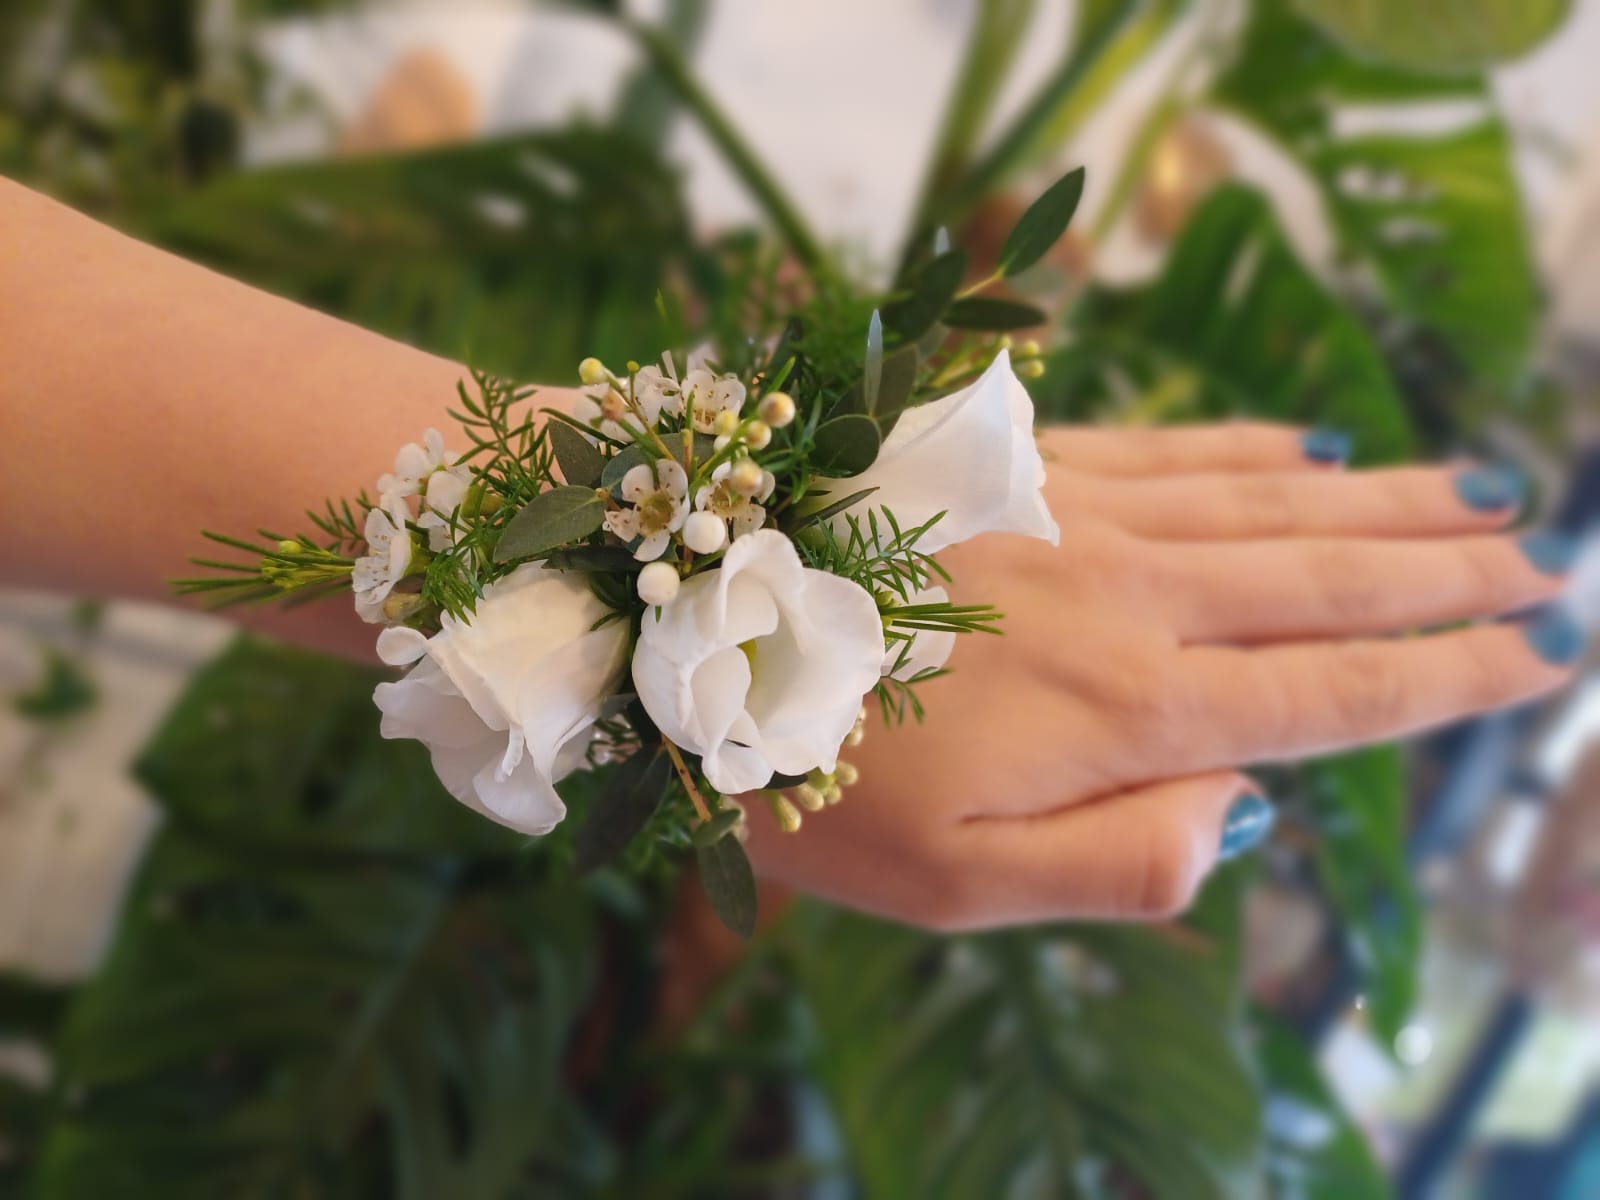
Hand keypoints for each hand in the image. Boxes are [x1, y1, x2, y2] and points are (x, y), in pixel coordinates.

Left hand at [743, 424, 1581, 929]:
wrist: (669, 602)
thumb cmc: (798, 765)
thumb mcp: (950, 885)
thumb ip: (1115, 862)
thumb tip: (1240, 816)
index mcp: (1126, 712)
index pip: (1328, 697)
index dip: (1443, 678)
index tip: (1535, 656)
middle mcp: (1129, 597)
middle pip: (1323, 581)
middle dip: (1441, 576)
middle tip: (1540, 561)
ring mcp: (1074, 513)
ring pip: (1268, 502)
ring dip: (1379, 503)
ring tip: (1471, 495)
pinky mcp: (1015, 460)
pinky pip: (1167, 447)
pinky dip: (1250, 448)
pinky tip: (1304, 445)